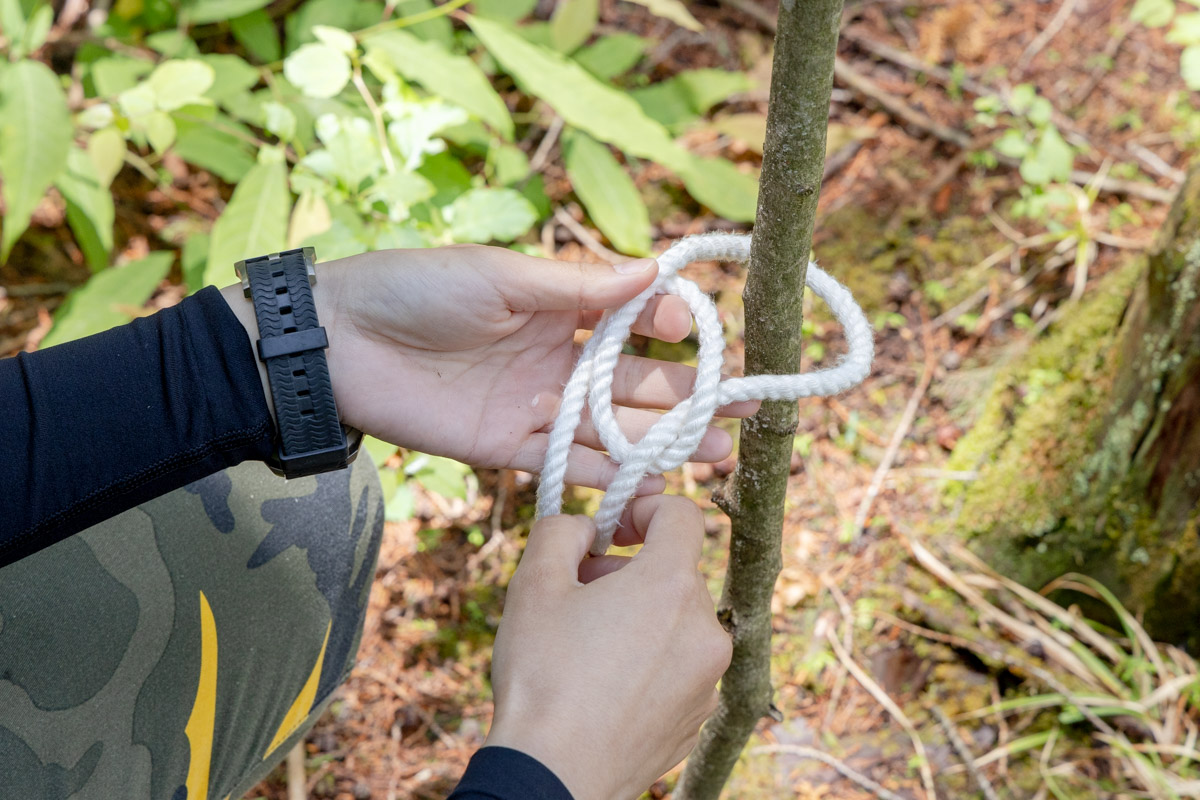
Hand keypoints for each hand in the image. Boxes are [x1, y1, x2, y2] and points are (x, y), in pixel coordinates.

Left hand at [290, 245, 756, 488]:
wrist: (340, 344)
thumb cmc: (417, 289)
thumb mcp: (501, 277)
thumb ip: (578, 287)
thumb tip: (656, 269)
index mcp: (558, 309)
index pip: (632, 320)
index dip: (670, 326)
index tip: (697, 330)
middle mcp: (557, 360)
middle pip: (635, 383)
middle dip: (690, 395)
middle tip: (743, 408)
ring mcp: (535, 407)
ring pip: (613, 429)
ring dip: (665, 440)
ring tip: (719, 451)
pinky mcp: (507, 449)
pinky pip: (569, 465)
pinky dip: (609, 476)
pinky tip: (654, 483)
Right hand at [484, 496, 731, 799]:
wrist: (553, 776)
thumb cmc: (542, 676)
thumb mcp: (534, 583)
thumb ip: (563, 529)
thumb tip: (586, 526)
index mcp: (670, 586)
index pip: (683, 515)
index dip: (645, 509)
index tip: (613, 528)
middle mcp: (705, 629)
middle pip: (678, 571)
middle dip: (633, 569)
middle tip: (583, 590)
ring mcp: (709, 678)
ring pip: (681, 620)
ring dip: (643, 615)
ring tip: (592, 642)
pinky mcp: (700, 716)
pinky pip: (682, 665)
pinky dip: (652, 659)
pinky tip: (607, 683)